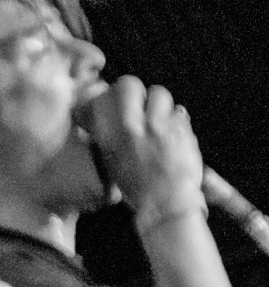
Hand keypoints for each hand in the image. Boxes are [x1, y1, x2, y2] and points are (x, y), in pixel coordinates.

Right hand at [81, 75, 204, 227]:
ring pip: (159, 94)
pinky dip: (175, 119)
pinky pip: (178, 112)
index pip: (103, 99)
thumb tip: (108, 120)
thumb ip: (110, 138)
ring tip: (157, 116)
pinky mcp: (183, 127)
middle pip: (130, 85)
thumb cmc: (138, 188)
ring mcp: (161, 125)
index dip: (106, 96)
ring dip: (157, 102)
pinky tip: (172, 132)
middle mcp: (134, 126)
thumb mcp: (113, 164)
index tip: (108, 100)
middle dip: (131, 89)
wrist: (168, 201)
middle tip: (134, 99)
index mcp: (112, 137)